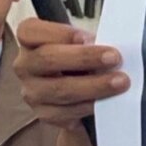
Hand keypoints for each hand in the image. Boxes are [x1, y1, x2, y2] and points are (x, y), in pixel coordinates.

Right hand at [13, 18, 130, 129]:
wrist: (79, 89)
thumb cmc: (80, 58)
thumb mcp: (82, 42)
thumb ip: (89, 41)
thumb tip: (110, 49)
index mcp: (29, 40)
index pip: (31, 31)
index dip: (59, 33)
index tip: (86, 37)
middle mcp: (25, 65)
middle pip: (48, 59)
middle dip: (85, 58)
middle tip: (114, 58)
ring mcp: (32, 92)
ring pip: (60, 90)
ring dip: (94, 86)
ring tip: (120, 82)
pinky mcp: (45, 114)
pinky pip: (66, 114)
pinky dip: (89, 107)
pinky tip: (106, 102)